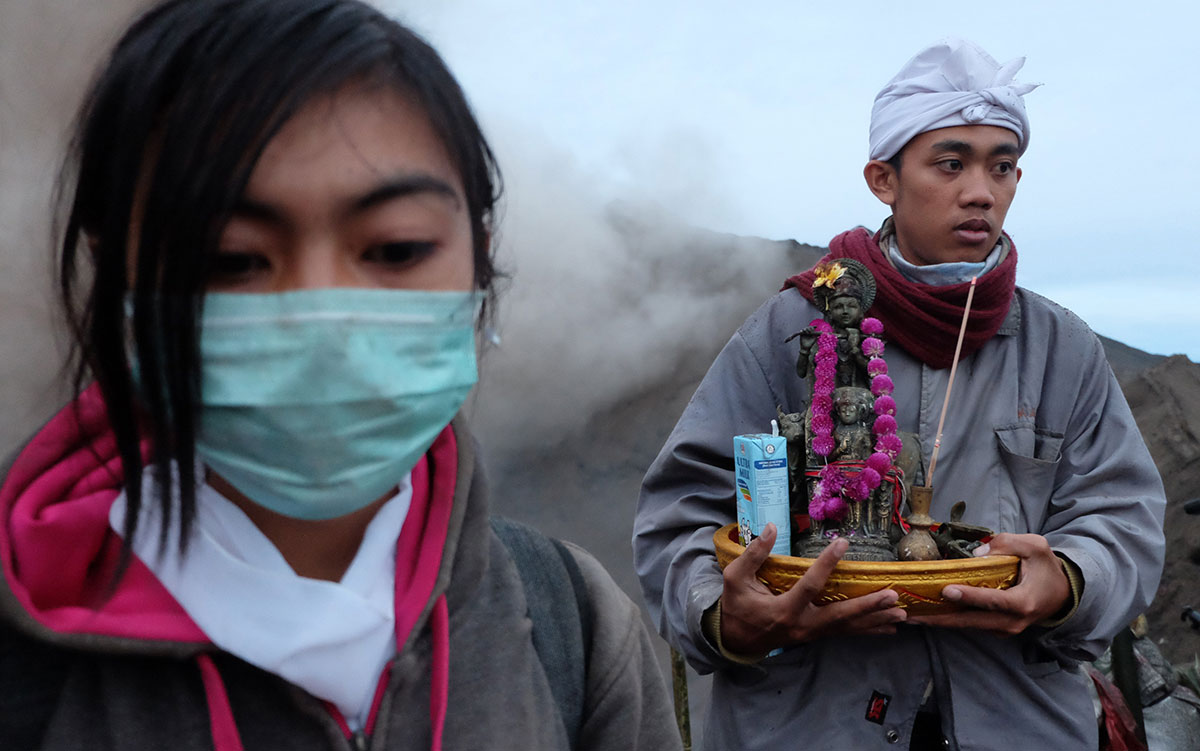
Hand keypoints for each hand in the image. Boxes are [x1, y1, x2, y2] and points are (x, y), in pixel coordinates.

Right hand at [719, 524, 906, 654]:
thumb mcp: (735, 578)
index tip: (842, 543)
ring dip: (876, 620)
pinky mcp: (816, 636)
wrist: (735, 640)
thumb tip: (772, 528)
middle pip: (840, 616)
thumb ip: (753, 554)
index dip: (827, 564)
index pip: (810, 585)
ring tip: (902, 613)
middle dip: (868, 606)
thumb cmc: (736, 606)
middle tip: (892, 596)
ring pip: (848, 628)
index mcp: (783, 609)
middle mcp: (802, 625)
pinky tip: (889, 628)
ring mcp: (811, 634)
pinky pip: (846, 633)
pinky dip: (868, 630)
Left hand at [907, 533, 1070, 635]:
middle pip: (971, 621)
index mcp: (1023, 602)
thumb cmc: (1046, 568)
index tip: (946, 590)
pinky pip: (970, 624)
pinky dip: (949, 619)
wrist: (1061, 594)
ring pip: (967, 626)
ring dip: (939, 621)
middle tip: (912, 615)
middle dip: (940, 618)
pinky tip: (927, 614)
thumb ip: (1007, 544)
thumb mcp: (1034, 546)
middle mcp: (1012, 621)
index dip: (969, 596)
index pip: (992, 600)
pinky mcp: (997, 629)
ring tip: (911, 616)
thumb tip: (975, 554)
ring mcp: (1004, 629)